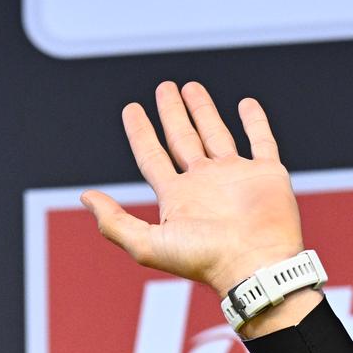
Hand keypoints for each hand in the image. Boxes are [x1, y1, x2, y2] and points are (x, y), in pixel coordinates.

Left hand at [81, 81, 304, 297]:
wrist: (255, 265)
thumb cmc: (205, 260)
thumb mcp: (148, 245)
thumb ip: (114, 222)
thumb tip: (86, 197)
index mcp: (178, 197)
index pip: (152, 157)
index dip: (140, 132)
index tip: (131, 109)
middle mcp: (205, 184)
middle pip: (182, 139)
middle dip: (172, 113)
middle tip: (164, 87)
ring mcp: (236, 177)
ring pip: (216, 134)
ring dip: (204, 111)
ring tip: (191, 88)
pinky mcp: (267, 173)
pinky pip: (261, 140)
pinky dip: (255, 121)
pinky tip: (246, 104)